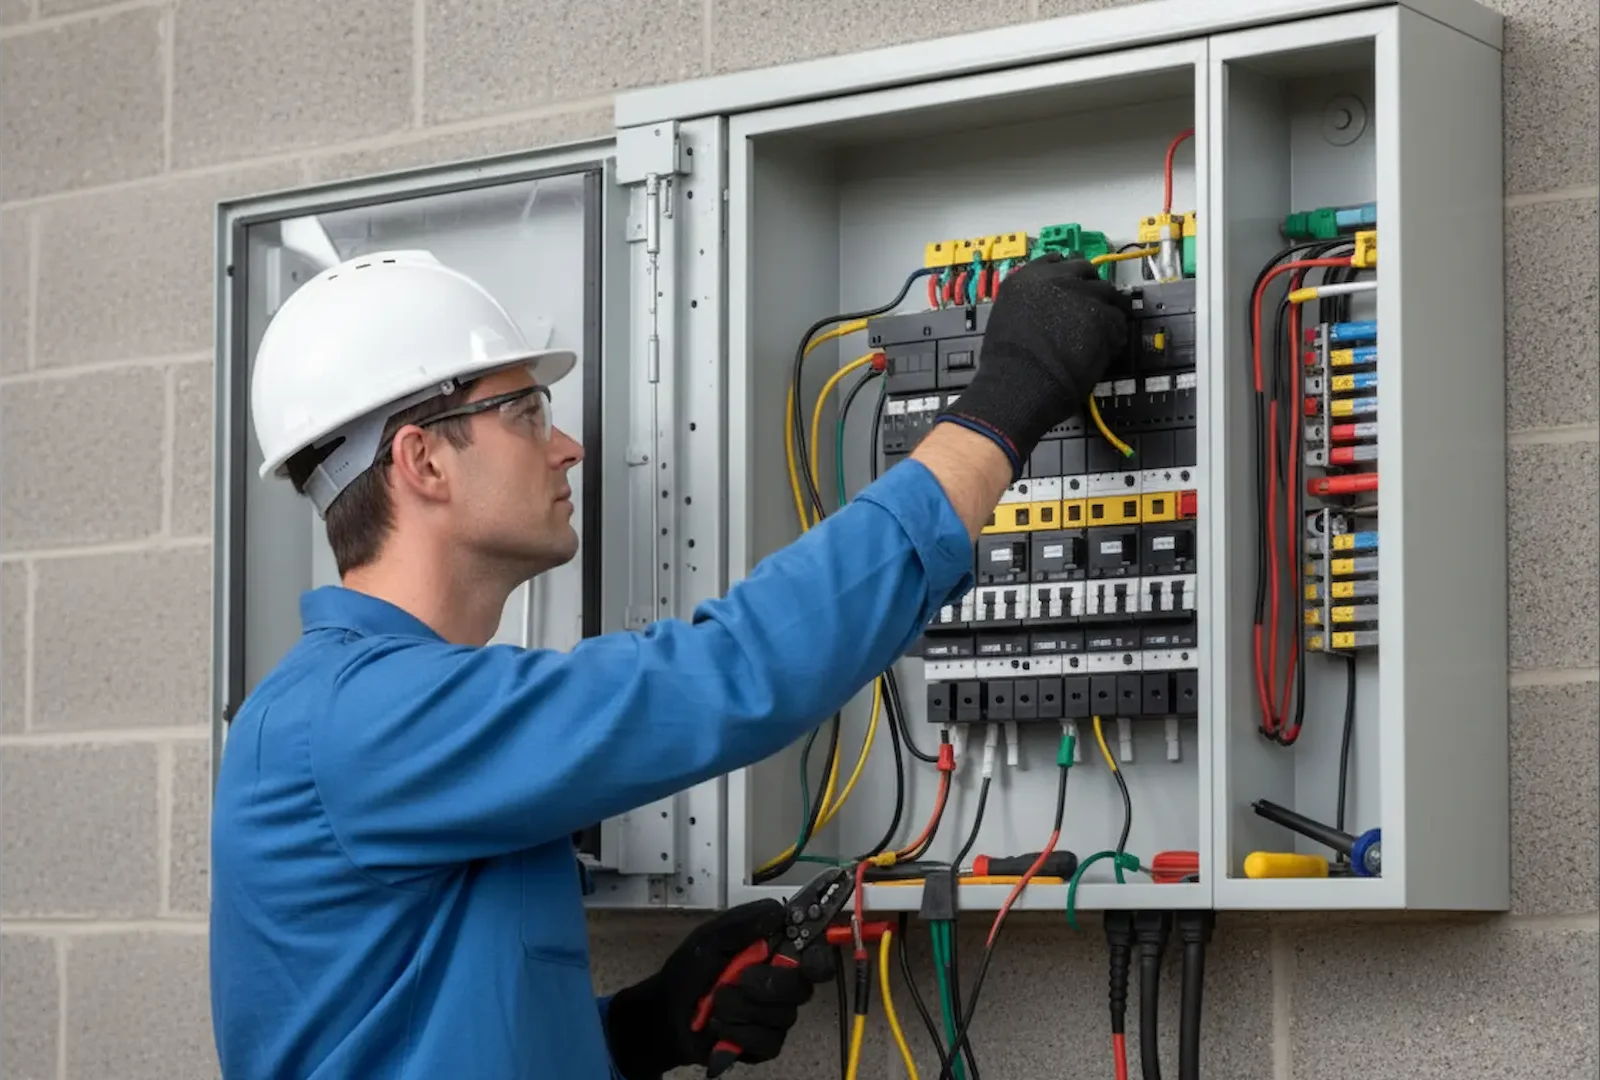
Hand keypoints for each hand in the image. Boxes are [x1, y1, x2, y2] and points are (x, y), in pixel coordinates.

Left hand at [604, 900, 832, 1078]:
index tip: (809, 962)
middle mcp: (781, 984)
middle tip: (740, 979)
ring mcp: (775, 1015)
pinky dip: (739, 1031)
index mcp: (773, 953)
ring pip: (782, 1015)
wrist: (667, 1014)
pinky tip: (720, 1025)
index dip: (818, 957)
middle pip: (801, 987)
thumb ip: (743, 923)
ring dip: (742, 1007)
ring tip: (716, 1002)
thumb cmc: (690, 971)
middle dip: (769, 984)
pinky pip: (767, 1040)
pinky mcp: (765, 1044)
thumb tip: (780, 911)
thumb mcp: (710, 938)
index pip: (812, 955)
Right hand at [935, 254, 1133, 475]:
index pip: (1054, 261)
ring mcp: (1084, 295)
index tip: (1070, 284)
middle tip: (1090, 307)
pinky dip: (1116, 332)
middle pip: (1085, 271)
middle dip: (1089, 287)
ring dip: (1107, 307)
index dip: (1066, 275)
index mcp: (1027, 277)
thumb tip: (1044, 308)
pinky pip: (1119, 319)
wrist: (1020, 384)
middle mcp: (1056, 278)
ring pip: (1108, 292)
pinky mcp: (1105, 317)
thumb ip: (1029, 303)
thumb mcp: (1007, 318)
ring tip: (1104, 327)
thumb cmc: (1006, 363)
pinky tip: (1107, 346)